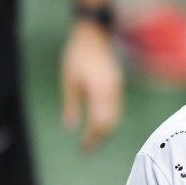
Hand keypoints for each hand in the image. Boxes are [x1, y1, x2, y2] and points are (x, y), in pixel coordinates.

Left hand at [60, 19, 122, 151]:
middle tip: (88, 148)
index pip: (99, 123)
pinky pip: (116, 107)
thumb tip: (70, 127)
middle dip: (100, 137)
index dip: (92, 138)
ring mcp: (116, 88)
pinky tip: (100, 121)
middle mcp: (112, 92)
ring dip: (105, 129)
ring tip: (93, 138)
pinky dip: (109, 118)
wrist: (95, 35)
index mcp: (100, 92)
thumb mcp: (69, 80)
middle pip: (110, 122)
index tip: (84, 150)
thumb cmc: (77, 55)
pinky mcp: (117, 84)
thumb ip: (71, 104)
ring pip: (115, 116)